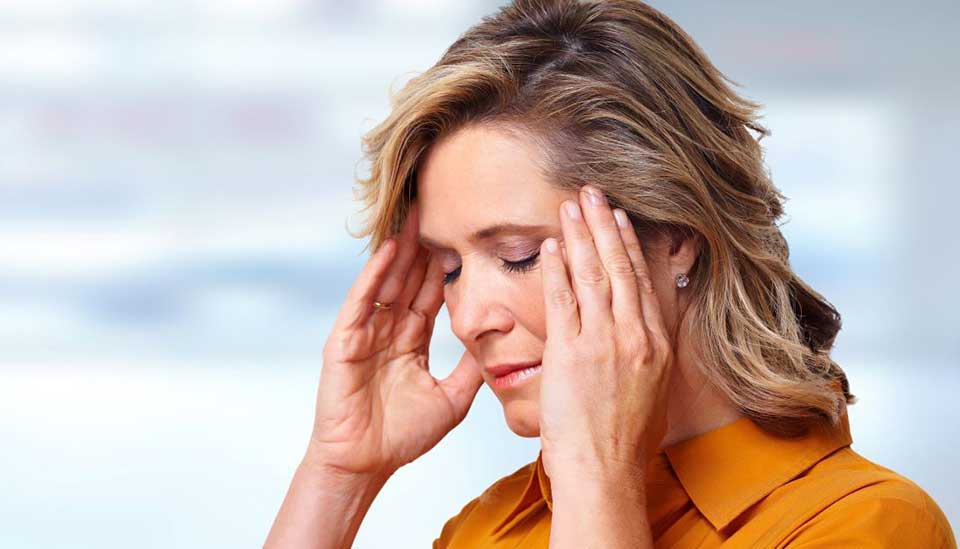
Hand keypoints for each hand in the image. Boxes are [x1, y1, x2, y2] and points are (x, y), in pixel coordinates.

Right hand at [309, 201, 484, 478]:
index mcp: (411, 341)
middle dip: (424, 246)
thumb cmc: (401, 438)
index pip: (431, 294)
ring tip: (416, 215)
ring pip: (388, 281)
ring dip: (401, 249)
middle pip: (410, 279)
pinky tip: (390, 248)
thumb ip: (471, 370)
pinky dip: (375, 273)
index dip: (446, 267)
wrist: (365, 463)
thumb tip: (500, 346)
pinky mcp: (345, 339)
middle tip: (439, 208)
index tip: (463, 236)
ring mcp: (365, 332)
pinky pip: (363, 299)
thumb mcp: (452, 399)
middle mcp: (388, 330)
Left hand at [537, 185, 672, 483]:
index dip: (630, 246)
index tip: (622, 220)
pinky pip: (562, 299)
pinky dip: (557, 268)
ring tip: (572, 205)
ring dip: (581, 235)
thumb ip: (648, 357)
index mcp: (656, 345)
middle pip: (620, 267)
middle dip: (606, 225)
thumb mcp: (653, 393)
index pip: (642, 282)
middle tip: (595, 193)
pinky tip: (551, 245)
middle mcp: (634, 336)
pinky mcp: (571, 352)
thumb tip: (644, 338)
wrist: (607, 471)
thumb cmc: (625, 443)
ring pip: (593, 274)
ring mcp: (603, 341)